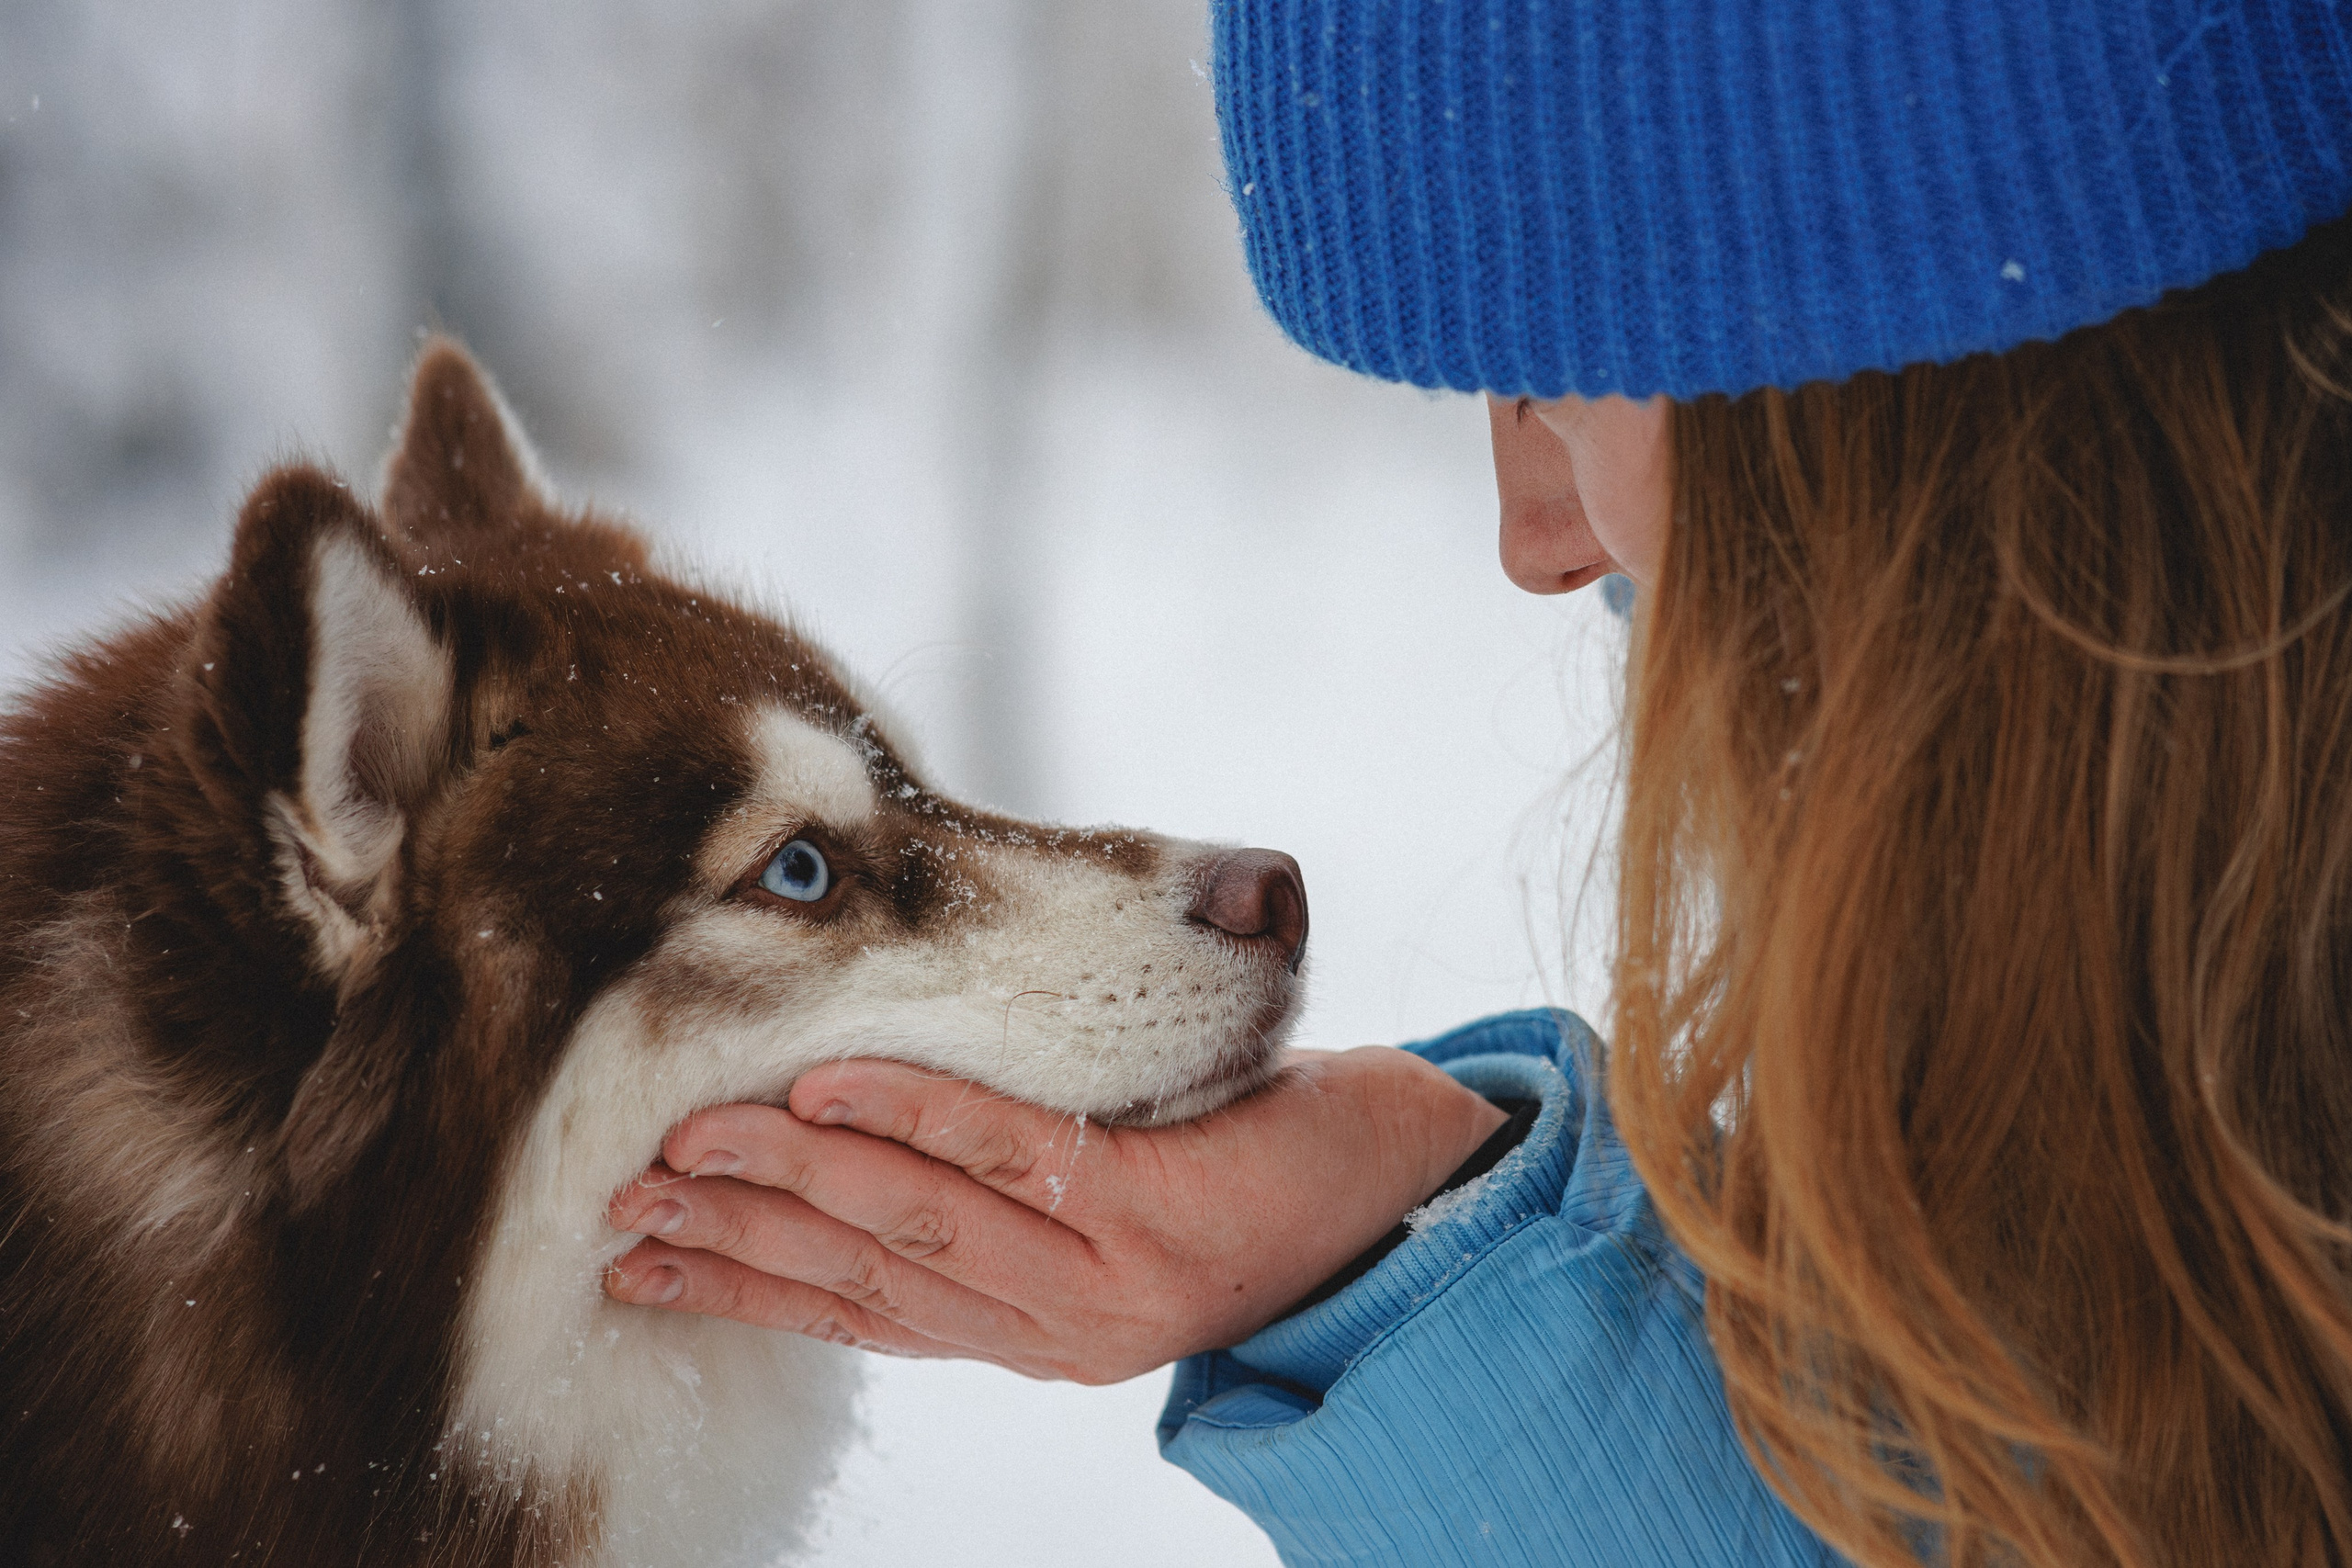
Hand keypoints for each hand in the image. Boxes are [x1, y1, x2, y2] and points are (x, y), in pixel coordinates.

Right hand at [603, 1047, 1506, 1382]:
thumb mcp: (1104, 1216)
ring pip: (919, 1222)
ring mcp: (1109, 1276)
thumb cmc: (1242, 1174)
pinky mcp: (1161, 1208)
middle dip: (737, 1242)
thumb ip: (997, 1202)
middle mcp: (1058, 1325)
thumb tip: (863, 1141)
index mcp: (1032, 1329)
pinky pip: (1016, 1153)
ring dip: (795, 1179)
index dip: (741, 1295)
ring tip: (695, 1144)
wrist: (1409, 1194)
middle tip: (625, 1206)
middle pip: (865, 1280)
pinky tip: (833, 1088)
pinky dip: (916, 1116)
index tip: (635, 1269)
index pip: (859, 1319)